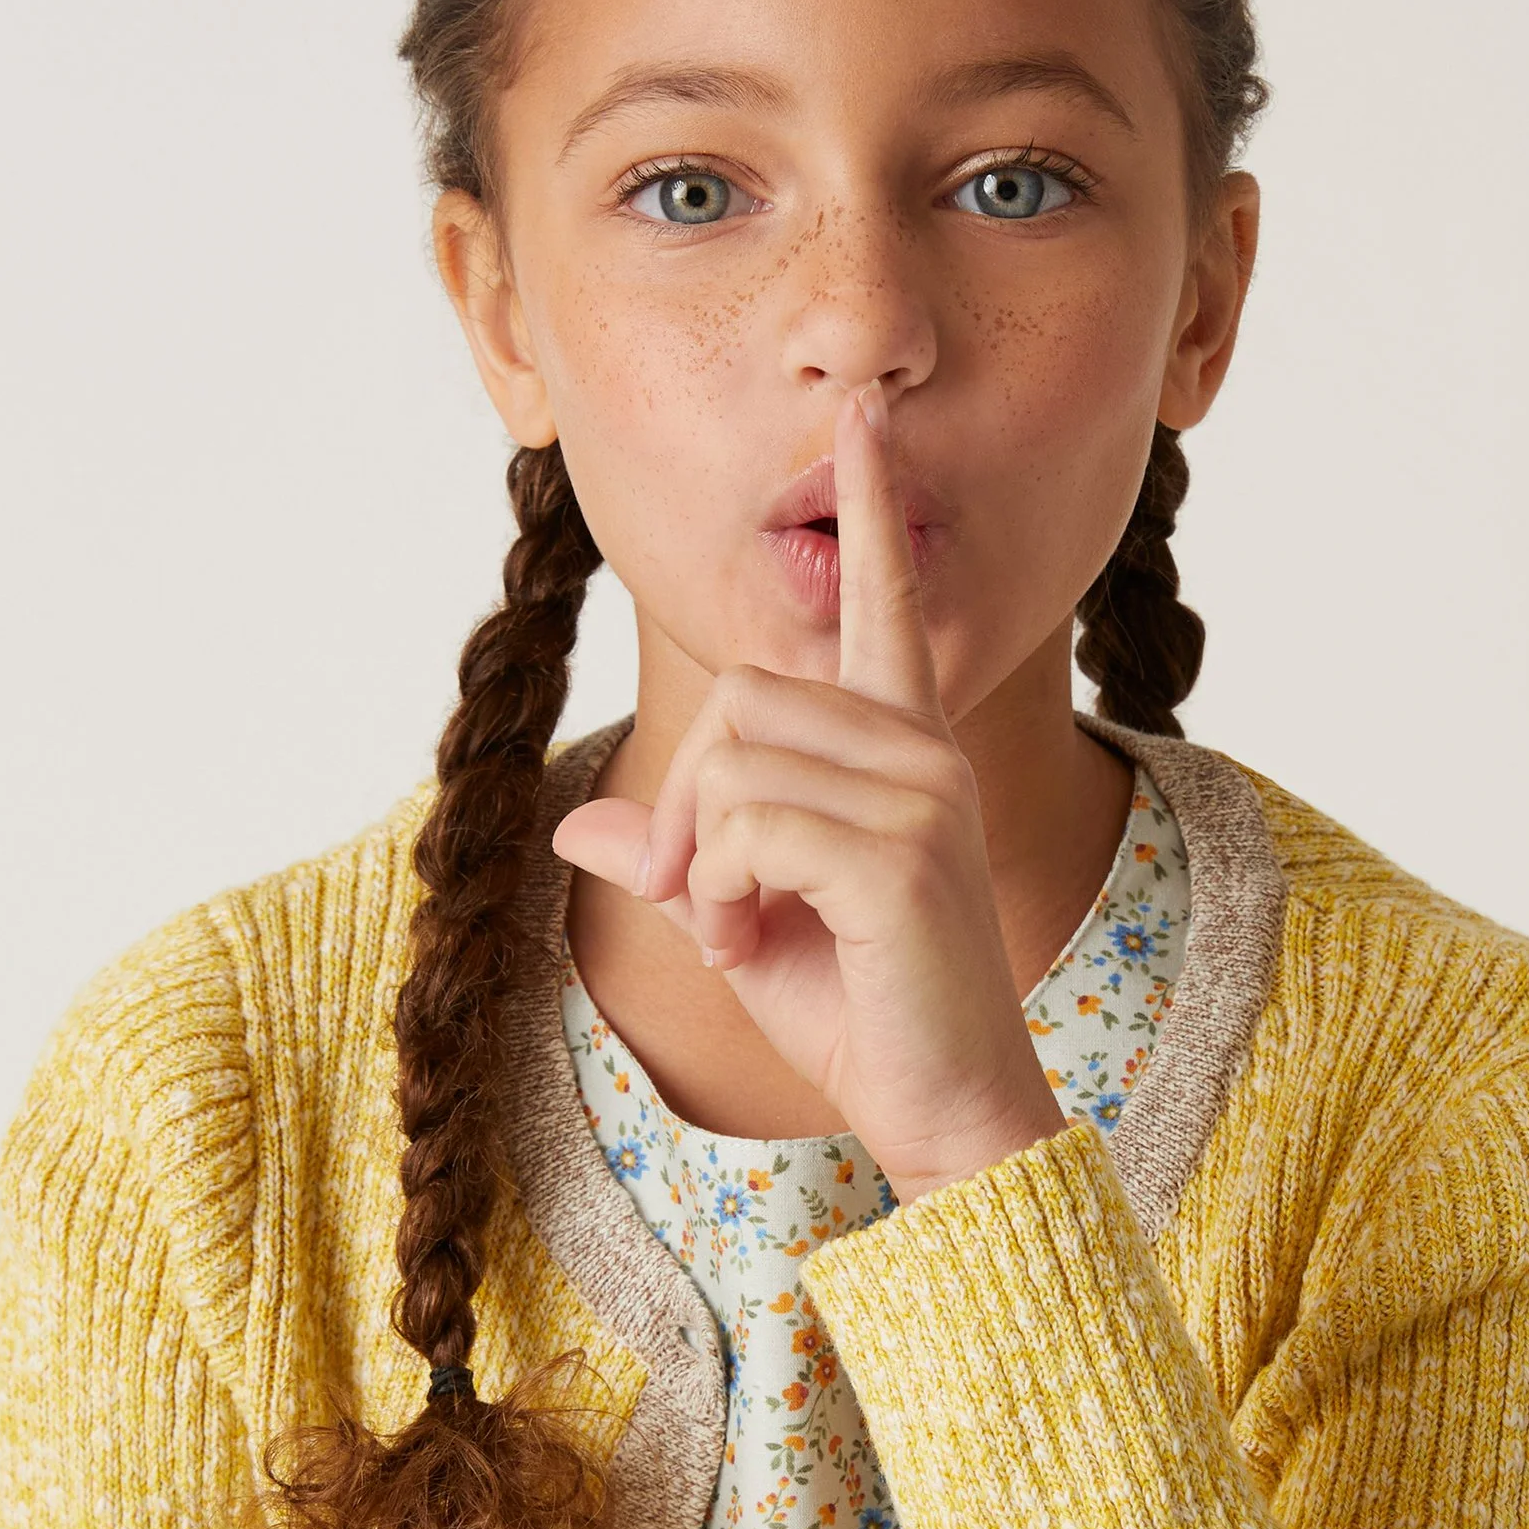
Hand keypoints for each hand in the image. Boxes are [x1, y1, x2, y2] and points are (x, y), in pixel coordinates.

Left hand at [551, 381, 1068, 1203]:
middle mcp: (922, 752)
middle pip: (743, 697)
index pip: (885, 605)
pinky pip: (750, 825)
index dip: (869, 510)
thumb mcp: (745, 924)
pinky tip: (762, 941)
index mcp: (904, 750)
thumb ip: (681, 858)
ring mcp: (923, 793)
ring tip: (748, 930)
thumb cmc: (863, 1017)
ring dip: (707, 858)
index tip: (863, 418)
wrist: (947, 1111)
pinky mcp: (901, 851)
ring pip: (736, 760)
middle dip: (693, 801)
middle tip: (712, 900)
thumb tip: (581, 823)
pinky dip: (726, 891)